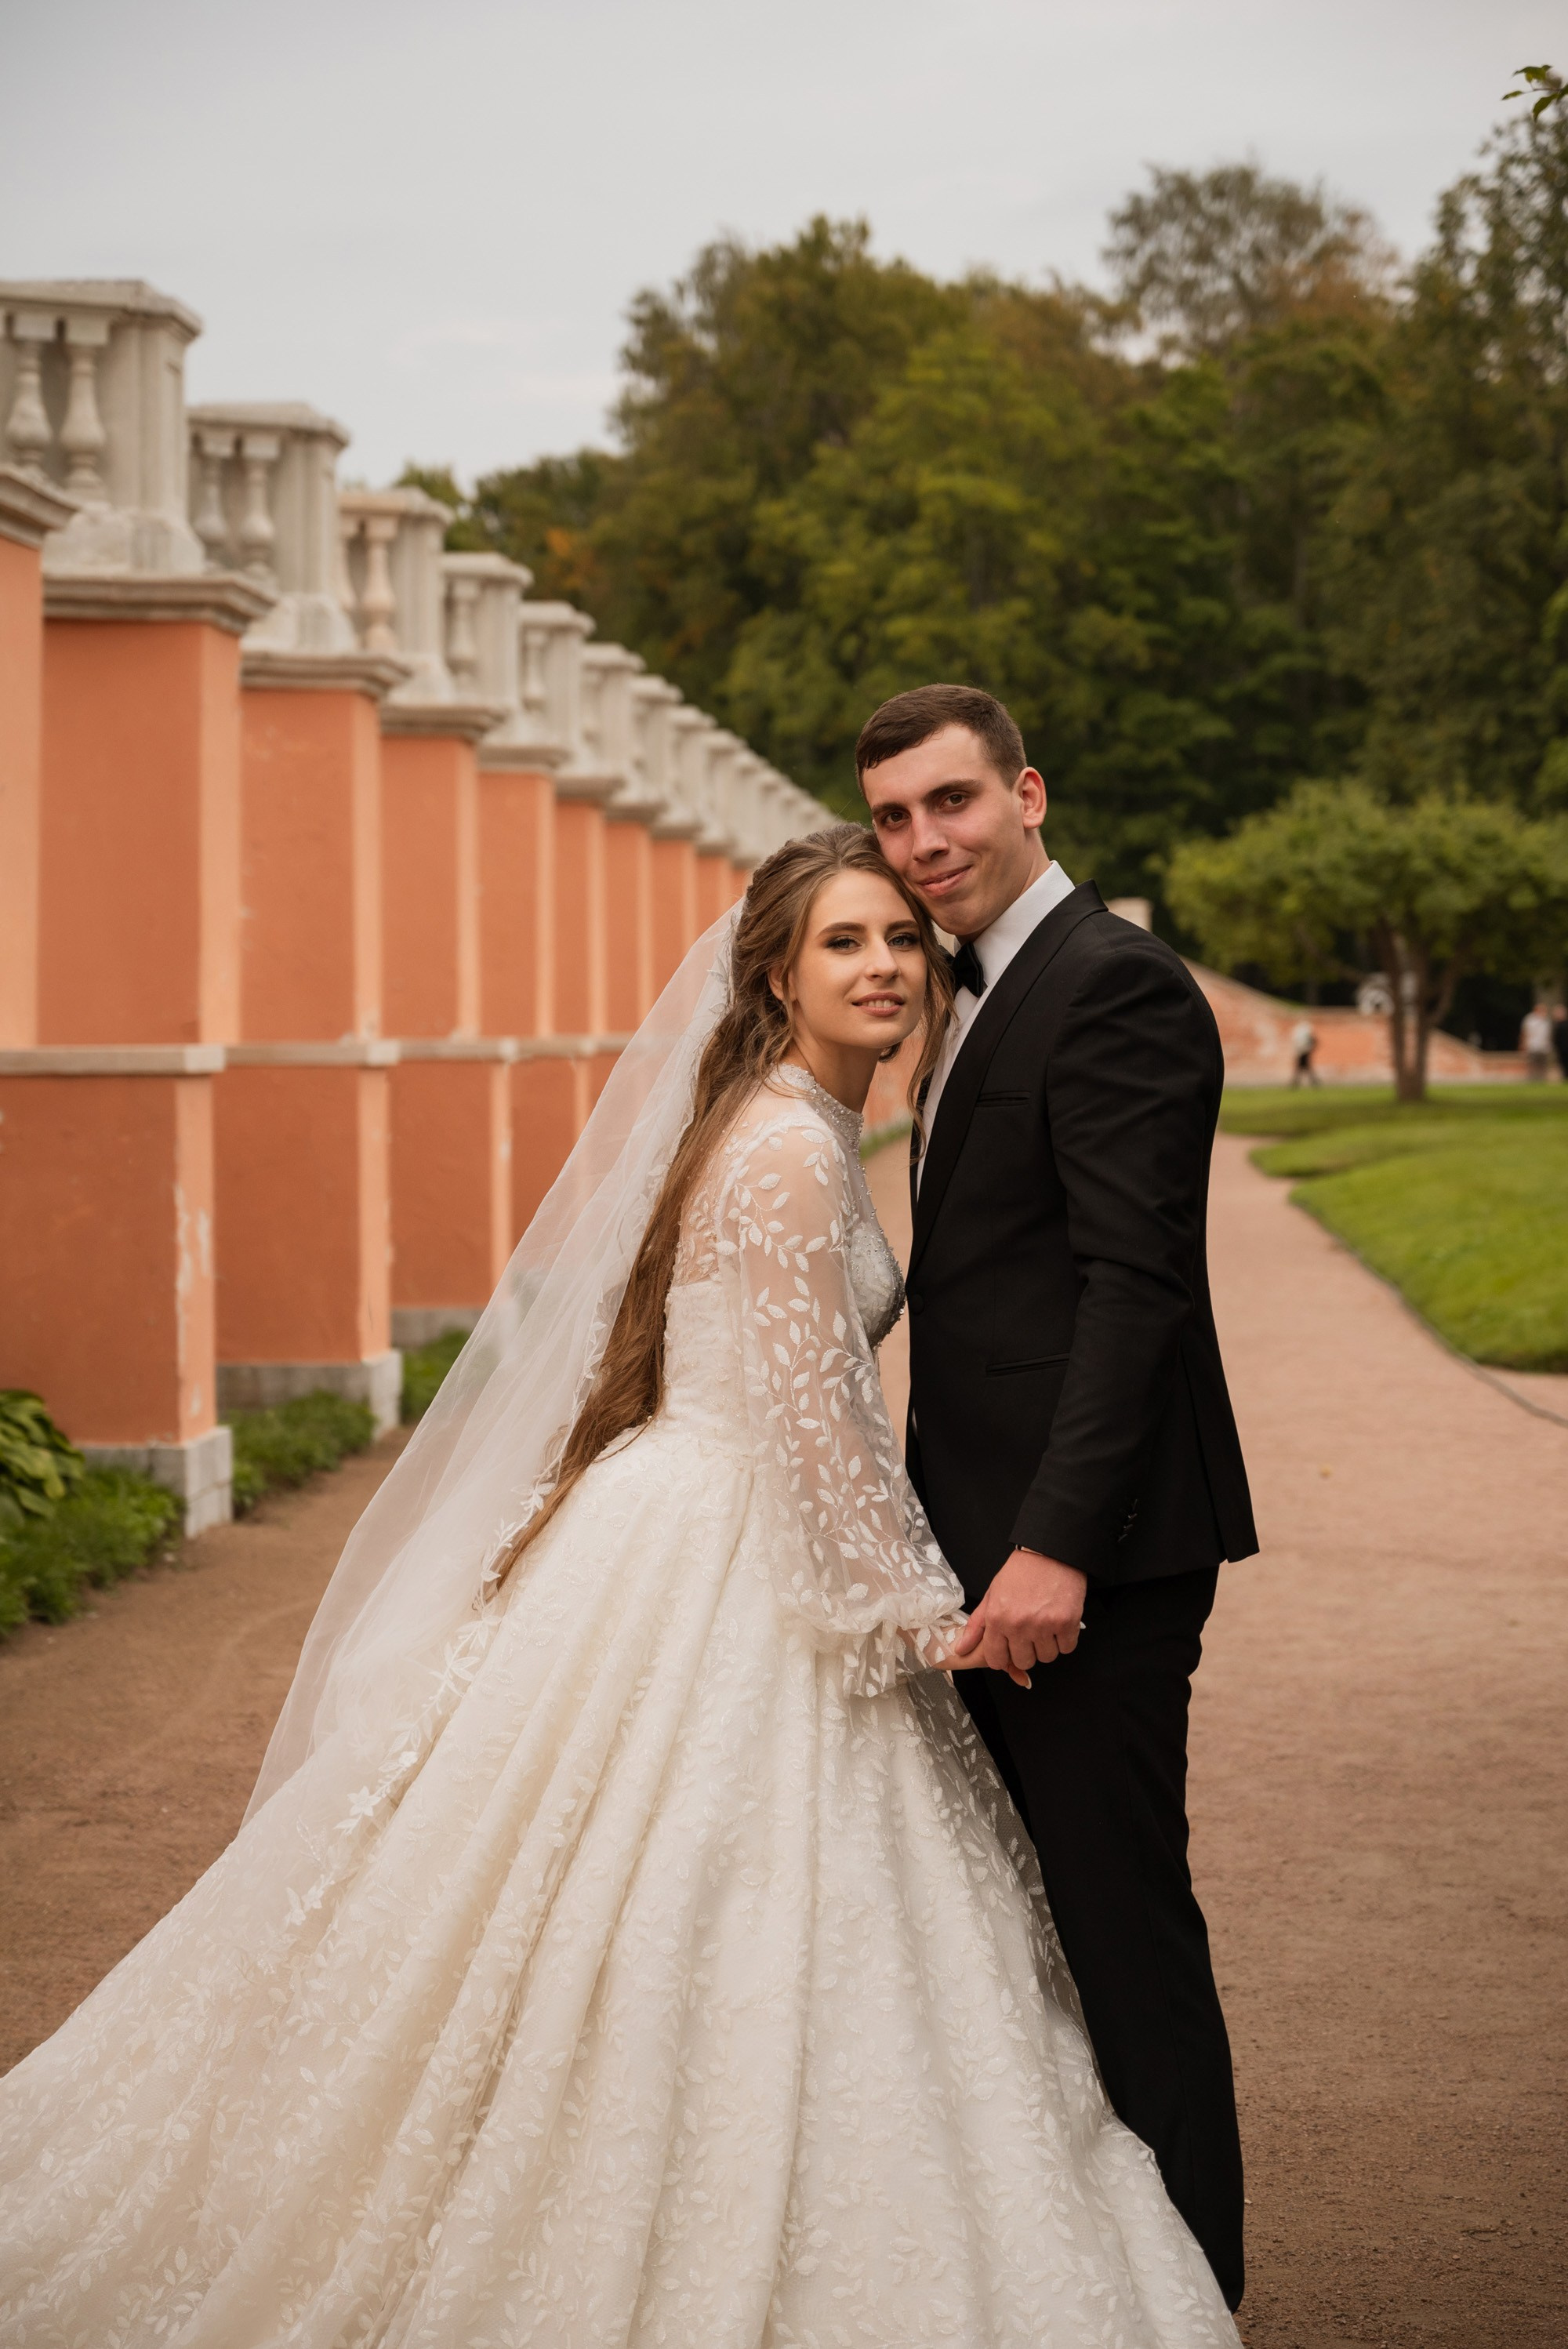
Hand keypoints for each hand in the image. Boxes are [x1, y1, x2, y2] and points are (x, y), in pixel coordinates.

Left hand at [950, 1550, 1087, 1683]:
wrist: (1050, 1552)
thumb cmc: (1021, 1572)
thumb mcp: (992, 1594)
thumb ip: (977, 1625)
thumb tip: (960, 1649)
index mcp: (998, 1619)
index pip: (996, 1660)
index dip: (1004, 1657)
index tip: (1010, 1649)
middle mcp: (1019, 1625)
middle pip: (1024, 1661)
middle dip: (1027, 1651)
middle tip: (1030, 1633)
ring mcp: (1044, 1625)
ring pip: (1047, 1657)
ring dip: (1047, 1645)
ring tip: (1046, 1625)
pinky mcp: (1067, 1623)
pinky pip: (1067, 1648)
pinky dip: (1065, 1639)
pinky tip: (1060, 1623)